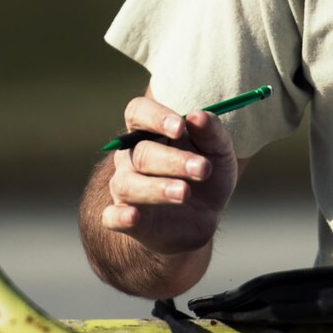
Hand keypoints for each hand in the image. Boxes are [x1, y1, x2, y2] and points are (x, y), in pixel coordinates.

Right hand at [99, 94, 238, 255]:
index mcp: (150, 132)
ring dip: (157, 188)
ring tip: (184, 193)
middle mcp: (131, 158)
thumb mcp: (219, 151)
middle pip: (140, 152)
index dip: (155, 117)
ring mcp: (126, 189)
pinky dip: (119, 216)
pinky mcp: (127, 220)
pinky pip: (112, 217)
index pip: (138, 113)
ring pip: (128, 184)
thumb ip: (212, 131)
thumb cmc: (207, 176)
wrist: (205, 218)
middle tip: (202, 168)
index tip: (180, 127)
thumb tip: (198, 116)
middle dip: (173, 161)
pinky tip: (133, 216)